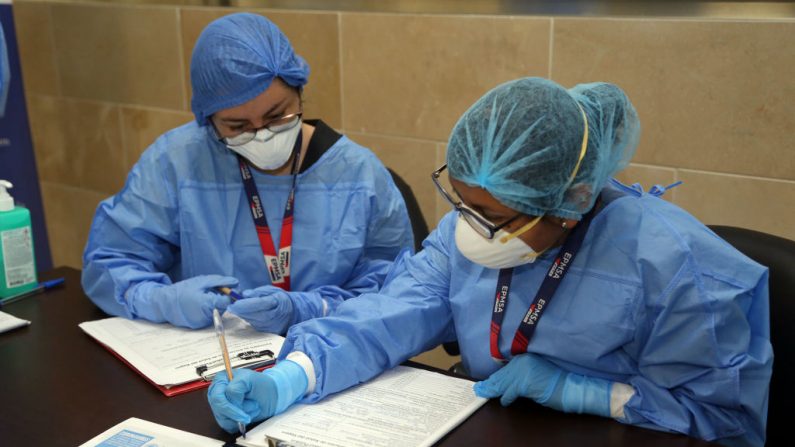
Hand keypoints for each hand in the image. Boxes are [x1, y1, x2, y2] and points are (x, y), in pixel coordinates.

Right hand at [129, 275, 237, 328]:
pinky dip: (208, 311)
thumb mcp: (203, 281)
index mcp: (207, 304)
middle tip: (210, 291)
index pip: (227, 302)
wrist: (164, 302)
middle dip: (220, 299)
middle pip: (223, 307)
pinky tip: (199, 305)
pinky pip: (210, 317)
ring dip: (215, 305)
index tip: (227, 289)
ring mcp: (202, 323)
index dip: (229, 295)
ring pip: (217, 313)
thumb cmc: (184, 289)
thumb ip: (221, 282)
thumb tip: (237, 283)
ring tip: (202, 297)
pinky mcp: (198, 326)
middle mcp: (206, 316)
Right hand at [208, 360, 307, 432]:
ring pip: (224, 419)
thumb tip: (230, 401)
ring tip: (252, 407)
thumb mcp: (250, 379)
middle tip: (247, 415)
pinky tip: (248, 414)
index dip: (232, 405)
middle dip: (236, 413)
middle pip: (219, 408)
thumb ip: (236, 388)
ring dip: (241, 416)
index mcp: (222, 380)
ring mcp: (220, 406)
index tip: (243, 409)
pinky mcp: (225, 417)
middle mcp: (218, 393)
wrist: (271, 395)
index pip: (218, 396)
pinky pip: (227, 425)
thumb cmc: (262, 385)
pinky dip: (240, 423)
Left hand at [227, 286, 293, 333]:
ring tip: (238, 309)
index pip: (258, 304)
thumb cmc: (279, 299)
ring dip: (243, 315)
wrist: (292, 312)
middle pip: (253, 315)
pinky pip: (255, 325)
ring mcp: (272, 326)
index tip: (234, 303)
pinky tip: (246, 314)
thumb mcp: (271, 291)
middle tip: (231, 306)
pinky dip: (249, 320)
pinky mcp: (269, 332)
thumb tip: (244, 294)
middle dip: (240, 311)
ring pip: (252, 321)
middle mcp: (275, 316)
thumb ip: (258, 292)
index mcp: (276, 303)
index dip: (244, 304)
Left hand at [474, 353, 611, 416]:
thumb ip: (521, 375)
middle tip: (478, 389)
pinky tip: (504, 402)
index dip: (494, 377)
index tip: (485, 382)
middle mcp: (522, 362)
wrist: (570, 386)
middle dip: (489, 384)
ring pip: (503, 384)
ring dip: (492, 390)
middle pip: (501, 376)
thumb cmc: (556, 382)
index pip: (505, 370)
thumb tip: (505, 384)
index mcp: (525, 358)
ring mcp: (523, 372)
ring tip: (483, 394)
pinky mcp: (525, 383)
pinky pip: (511, 392)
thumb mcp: (535, 373)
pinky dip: (506, 398)